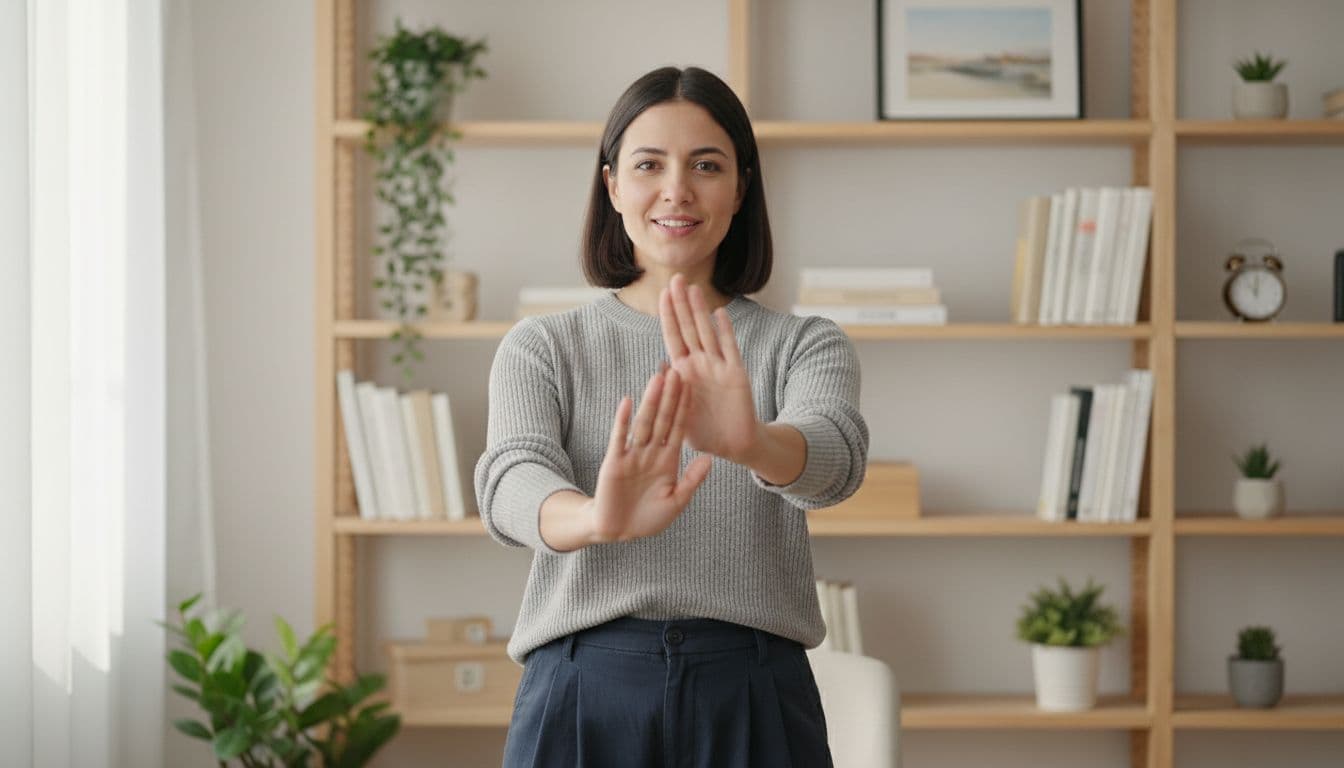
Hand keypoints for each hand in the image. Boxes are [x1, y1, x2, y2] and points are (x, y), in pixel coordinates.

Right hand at [588, 368, 713, 543]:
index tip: (694, 386)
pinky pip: (619, 438)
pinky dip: (622, 420)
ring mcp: (633, 455)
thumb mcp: (677, 501)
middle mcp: (651, 452)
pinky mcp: (615, 462)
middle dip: (671, 396)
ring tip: (657, 378)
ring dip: (650, 401)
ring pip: (644, 423)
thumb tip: (710, 459)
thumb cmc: (648, 518)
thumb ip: (692, 480)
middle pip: (663, 419)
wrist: (619, 532)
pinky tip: (627, 401)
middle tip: (677, 370)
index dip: (686, 408)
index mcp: (669, 460)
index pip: (679, 428)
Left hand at [659, 273, 761, 463]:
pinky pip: (730, 349)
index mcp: (683, 372)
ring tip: (693, 288)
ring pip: (707, 333)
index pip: (673, 337)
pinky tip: (720, 313)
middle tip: (676, 278)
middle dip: (681, 304)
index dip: (668, 315)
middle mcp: (700, 364)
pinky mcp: (736, 375)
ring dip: (700, 311)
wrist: (734, 445)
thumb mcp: (678, 415)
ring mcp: (718, 367)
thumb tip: (659, 369)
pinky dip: (725, 331)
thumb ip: (669, 396)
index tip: (662, 293)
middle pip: (688, 328)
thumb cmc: (705, 432)